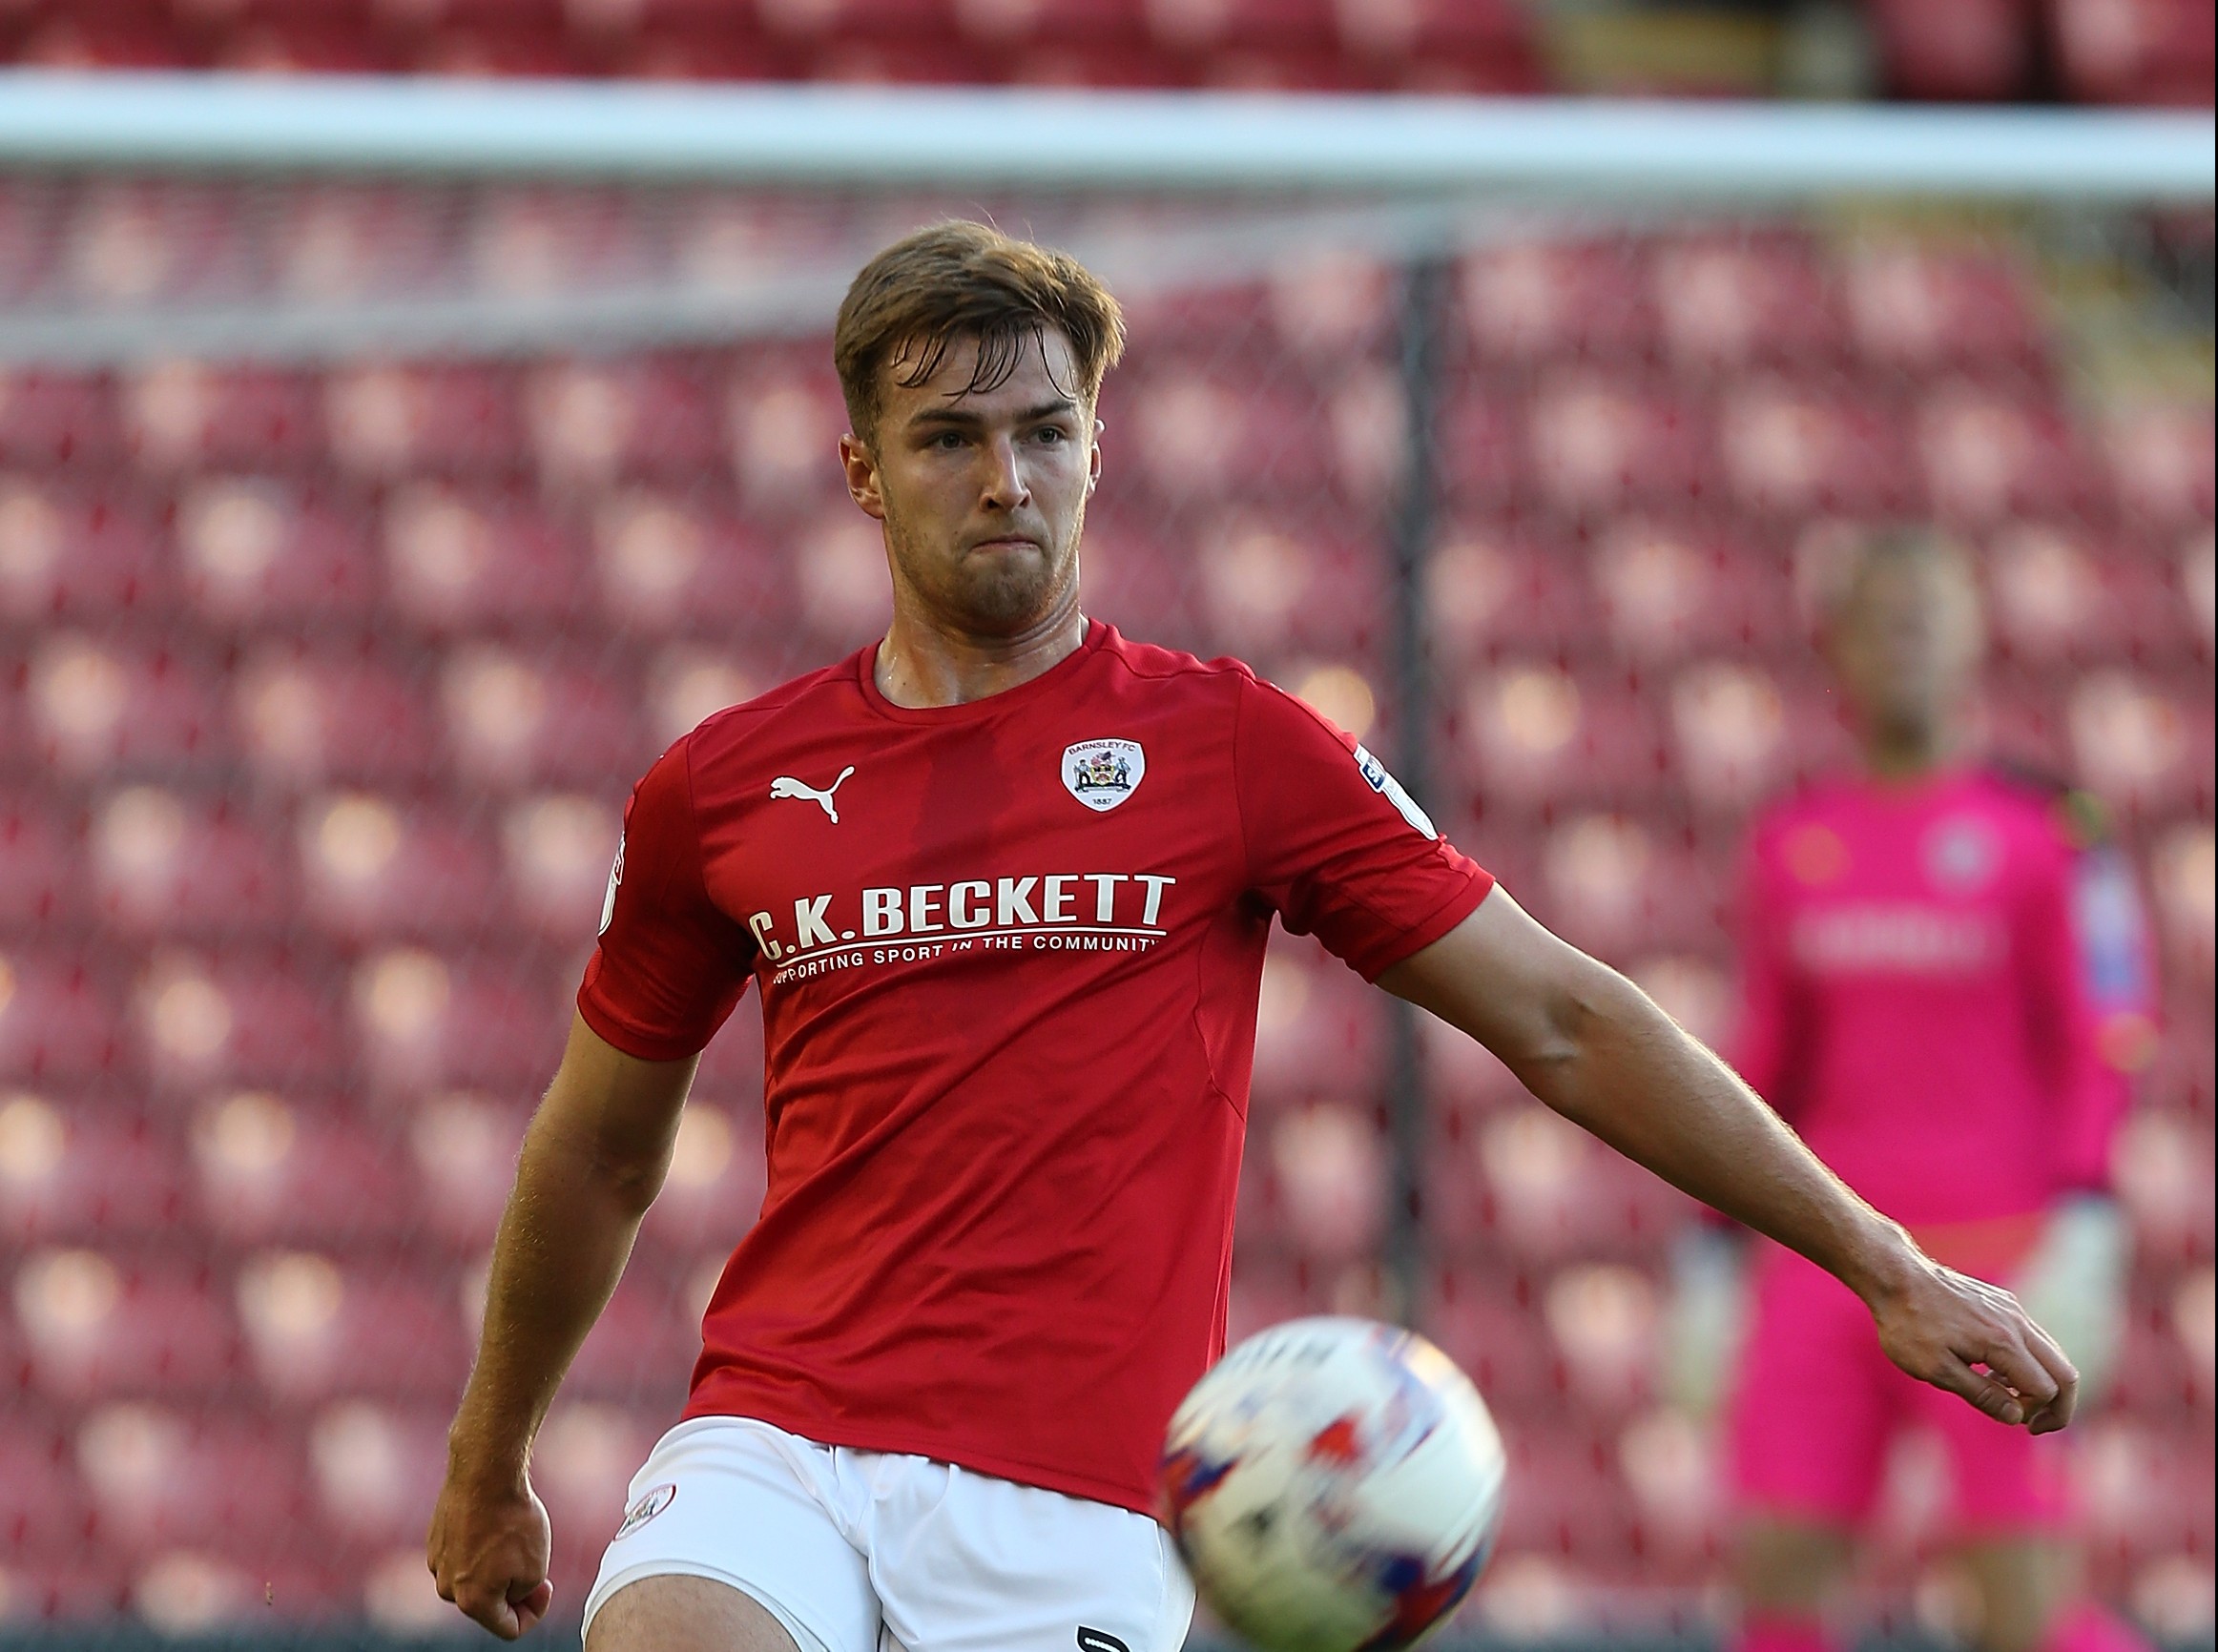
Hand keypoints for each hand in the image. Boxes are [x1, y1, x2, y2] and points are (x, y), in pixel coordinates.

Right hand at [427, 1458, 556, 1639]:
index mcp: (472, 1602)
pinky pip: (464, 1553)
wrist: (485, 1473)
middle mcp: (446, 1587)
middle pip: (490, 1603)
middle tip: (533, 1558)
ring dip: (497, 1565)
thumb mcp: (536, 1569)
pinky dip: (482, 1545)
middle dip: (514, 1588)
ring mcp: (436, 1561)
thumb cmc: (513, 1521)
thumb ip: (522, 1595)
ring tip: (512, 1535)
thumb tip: (509, 1593)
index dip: (535, 1612)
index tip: (547, 1585)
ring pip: (476, 1576)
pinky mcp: (436, 1538)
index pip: (509, 1629)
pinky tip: (495, 1522)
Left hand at [1867, 1255, 2079, 1434]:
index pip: (2047, 1389)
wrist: (1895, 1276)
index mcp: (2003, 1342)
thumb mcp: (1935, 1370)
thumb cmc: (1908, 1325)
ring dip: (2040, 1382)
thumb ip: (1981, 1395)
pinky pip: (2032, 1338)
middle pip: (2064, 1372)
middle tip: (2034, 1425)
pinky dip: (2027, 1362)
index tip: (2011, 1421)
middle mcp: (2016, 1322)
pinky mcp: (2003, 1302)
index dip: (2035, 1414)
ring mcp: (2012, 1309)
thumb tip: (2016, 1417)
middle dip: (2058, 1405)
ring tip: (2004, 1396)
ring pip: (2051, 1354)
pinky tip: (1992, 1371)